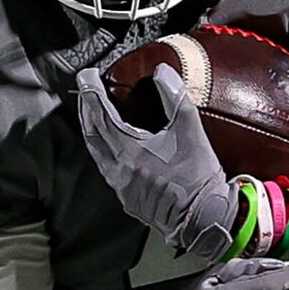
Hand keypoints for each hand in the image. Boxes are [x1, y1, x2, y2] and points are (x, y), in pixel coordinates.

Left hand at [76, 64, 240, 264]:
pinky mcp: (126, 198)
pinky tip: (109, 145)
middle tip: (86, 90)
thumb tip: (162, 72)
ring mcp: (120, 186)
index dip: (91, 93)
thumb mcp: (191, 130)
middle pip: (92, 134)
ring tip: (92, 114)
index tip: (87, 77)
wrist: (202, 217)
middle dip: (86, 109)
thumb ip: (174, 97)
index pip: (101, 116)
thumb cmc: (198, 176)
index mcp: (130, 151)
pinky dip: (103, 151)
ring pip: (96, 153)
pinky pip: (106, 169)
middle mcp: (118, 170)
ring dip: (92, 131)